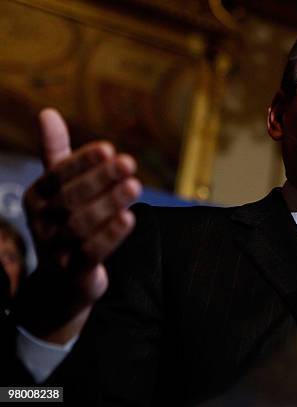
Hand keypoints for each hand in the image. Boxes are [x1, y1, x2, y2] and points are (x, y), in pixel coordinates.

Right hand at [16, 108, 140, 342]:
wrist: (61, 280)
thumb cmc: (64, 221)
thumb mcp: (59, 188)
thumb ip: (58, 153)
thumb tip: (47, 111)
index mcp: (37, 197)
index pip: (57, 175)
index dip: (82, 162)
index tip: (108, 148)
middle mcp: (42, 223)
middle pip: (71, 199)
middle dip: (100, 179)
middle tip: (129, 162)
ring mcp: (56, 249)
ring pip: (82, 225)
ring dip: (109, 204)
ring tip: (134, 186)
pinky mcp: (74, 272)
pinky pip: (91, 253)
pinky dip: (110, 235)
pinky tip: (129, 218)